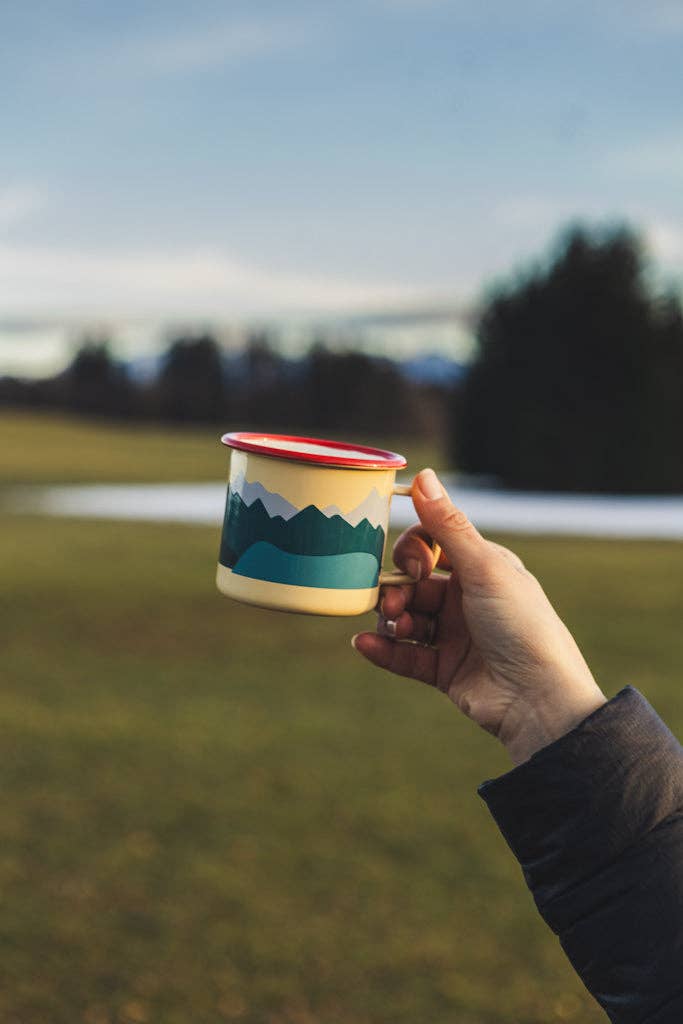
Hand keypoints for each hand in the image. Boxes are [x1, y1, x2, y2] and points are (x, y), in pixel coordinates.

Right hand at [352, 469, 606, 764]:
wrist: (539, 699)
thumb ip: (447, 525)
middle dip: (395, 588)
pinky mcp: (445, 670)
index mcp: (481, 567)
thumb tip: (424, 475)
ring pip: (405, 618)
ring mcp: (455, 635)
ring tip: (393, 627)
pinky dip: (383, 649)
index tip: (413, 565)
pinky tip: (364, 645)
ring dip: (390, 619)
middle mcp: (467, 598)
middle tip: (393, 603)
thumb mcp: (485, 568)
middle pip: (412, 583)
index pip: (431, 544)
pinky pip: (404, 655)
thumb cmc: (521, 625)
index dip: (413, 550)